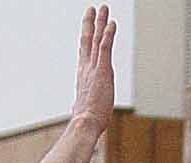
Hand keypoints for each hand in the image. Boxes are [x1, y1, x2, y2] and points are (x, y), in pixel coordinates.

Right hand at [70, 6, 115, 137]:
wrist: (85, 124)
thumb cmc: (86, 122)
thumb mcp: (85, 109)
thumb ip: (84, 103)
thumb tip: (79, 111)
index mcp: (83, 76)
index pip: (84, 52)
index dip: (86, 37)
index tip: (88, 26)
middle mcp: (86, 69)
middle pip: (87, 40)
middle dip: (91, 23)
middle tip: (92, 8)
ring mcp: (94, 69)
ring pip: (96, 39)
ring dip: (100, 22)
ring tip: (103, 8)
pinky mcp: (102, 71)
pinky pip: (105, 48)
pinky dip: (108, 34)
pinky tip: (112, 24)